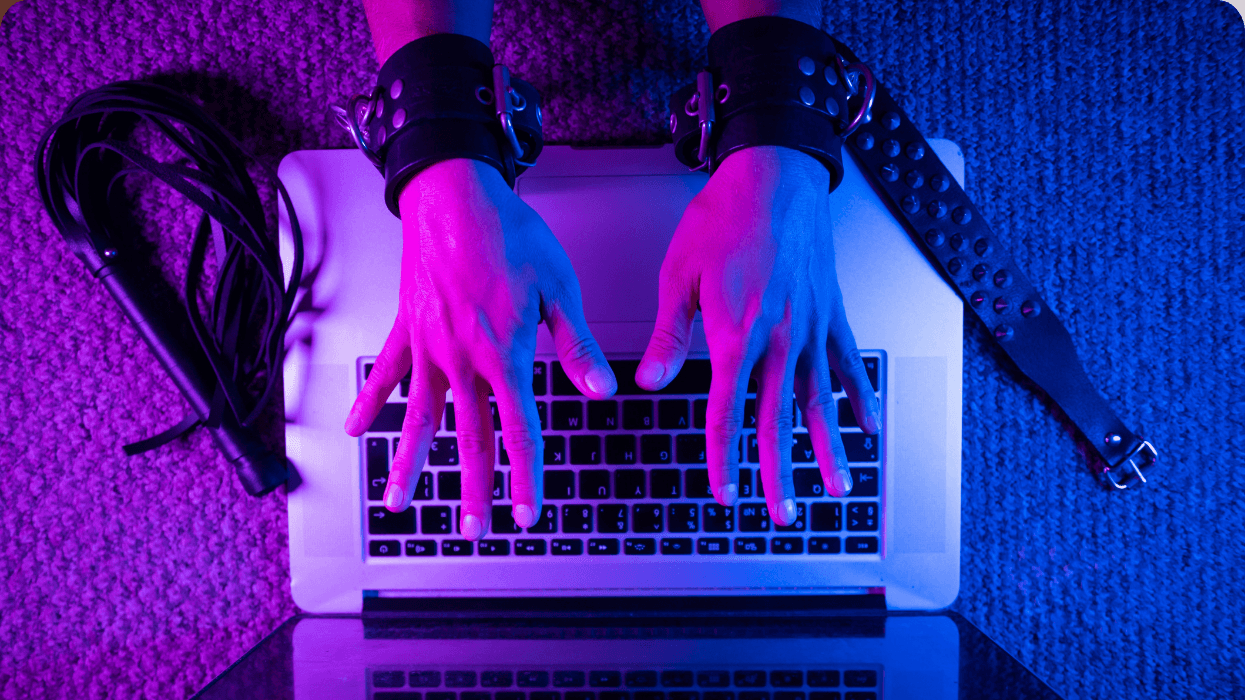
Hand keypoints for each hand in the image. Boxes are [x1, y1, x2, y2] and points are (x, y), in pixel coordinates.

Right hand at [345, 158, 616, 539]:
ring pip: (419, 418)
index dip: (525, 476)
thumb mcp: (558, 288)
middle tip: (474, 528)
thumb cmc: (509, 235)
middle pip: (468, 438)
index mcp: (504, 353)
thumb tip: (601, 389)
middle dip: (473, 489)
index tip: (526, 512)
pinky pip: (386, 374)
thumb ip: (575, 346)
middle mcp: (462, 359)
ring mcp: (428, 347)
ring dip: (408, 464)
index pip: (518, 430)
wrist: (454, 195)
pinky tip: (357, 432)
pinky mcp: (407, 329)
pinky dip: (371, 404)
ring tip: (398, 503)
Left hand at [636, 146, 881, 525]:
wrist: (774, 176)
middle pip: (777, 419)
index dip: (724, 456)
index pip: (727, 411)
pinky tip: (868, 426)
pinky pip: (847, 363)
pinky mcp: (830, 312)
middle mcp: (778, 338)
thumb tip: (649, 381)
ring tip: (839, 486)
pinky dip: (858, 396)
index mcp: (736, 333)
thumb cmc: (723, 219)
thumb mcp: (680, 275)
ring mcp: (810, 327)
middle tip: (781, 513)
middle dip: (779, 472)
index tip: (725, 491)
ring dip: (828, 448)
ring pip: (819, 401)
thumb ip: (669, 334)